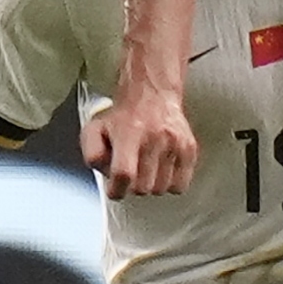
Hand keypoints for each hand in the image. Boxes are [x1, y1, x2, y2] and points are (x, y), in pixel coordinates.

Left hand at [82, 88, 197, 198]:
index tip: (114, 189)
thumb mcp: (94, 129)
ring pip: (160, 189)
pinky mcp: (189, 149)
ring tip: (145, 167)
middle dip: (132, 186)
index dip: (116, 189)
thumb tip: (106, 175)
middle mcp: (154, 138)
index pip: (124, 174)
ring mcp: (175, 144)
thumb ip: (92, 154)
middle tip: (130, 172)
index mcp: (129, 134)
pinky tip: (160, 170)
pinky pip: (180, 186)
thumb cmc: (122, 117)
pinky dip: (169, 184)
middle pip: (142, 188)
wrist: (152, 94)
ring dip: (150, 185)